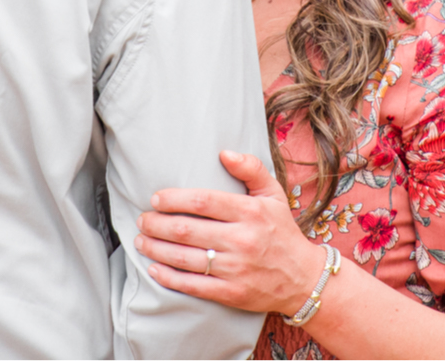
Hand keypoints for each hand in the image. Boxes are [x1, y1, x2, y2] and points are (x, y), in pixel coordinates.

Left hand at [136, 151, 328, 315]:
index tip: (155, 199)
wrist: (303, 278)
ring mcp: (236, 269)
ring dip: (156, 248)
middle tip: (142, 219)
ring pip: (185, 258)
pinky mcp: (231, 293)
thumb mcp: (273, 194)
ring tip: (141, 240)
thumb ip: (251, 168)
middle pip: (187, 230)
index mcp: (251, 212)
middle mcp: (242, 240)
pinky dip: (168, 277)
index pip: (203, 201)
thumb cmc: (282, 231)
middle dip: (157, 224)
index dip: (173, 199)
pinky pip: (192, 285)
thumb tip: (224, 153)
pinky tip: (153, 268)